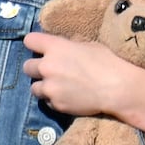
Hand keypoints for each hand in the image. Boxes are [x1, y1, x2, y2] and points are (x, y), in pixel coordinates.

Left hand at [22, 31, 144, 138]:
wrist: (117, 88)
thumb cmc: (107, 62)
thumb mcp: (87, 45)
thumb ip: (68, 46)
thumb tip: (61, 47)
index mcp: (55, 47)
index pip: (29, 40)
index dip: (35, 44)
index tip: (40, 49)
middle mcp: (47, 66)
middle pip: (27, 67)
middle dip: (36, 68)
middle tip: (49, 71)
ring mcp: (50, 87)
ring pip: (34, 88)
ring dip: (43, 86)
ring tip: (58, 87)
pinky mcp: (56, 104)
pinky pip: (47, 101)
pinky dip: (54, 99)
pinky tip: (68, 97)